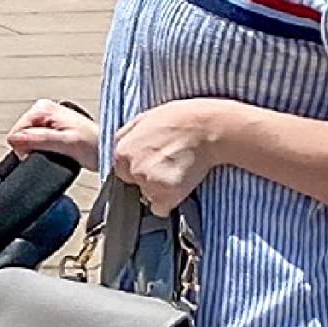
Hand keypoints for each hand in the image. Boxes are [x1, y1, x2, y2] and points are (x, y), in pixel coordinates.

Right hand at [7, 99, 99, 168]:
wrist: (108, 149)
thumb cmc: (93, 146)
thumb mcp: (65, 143)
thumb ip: (39, 139)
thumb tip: (15, 139)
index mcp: (43, 108)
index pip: (15, 132)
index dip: (26, 148)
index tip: (44, 152)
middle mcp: (43, 109)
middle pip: (20, 136)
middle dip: (32, 148)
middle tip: (54, 151)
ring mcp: (46, 118)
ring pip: (26, 140)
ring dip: (39, 150)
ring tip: (59, 150)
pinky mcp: (50, 128)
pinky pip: (34, 142)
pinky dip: (43, 150)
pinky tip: (58, 150)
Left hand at [110, 101, 233, 214]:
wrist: (208, 128)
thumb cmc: (181, 118)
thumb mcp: (145, 117)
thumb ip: (127, 135)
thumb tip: (119, 147)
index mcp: (123, 151)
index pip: (123, 172)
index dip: (140, 168)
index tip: (155, 163)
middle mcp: (133, 169)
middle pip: (136, 185)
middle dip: (149, 179)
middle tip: (169, 164)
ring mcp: (149, 184)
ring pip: (149, 197)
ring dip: (161, 190)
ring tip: (179, 170)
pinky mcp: (166, 195)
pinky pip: (162, 209)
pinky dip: (171, 201)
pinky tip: (182, 183)